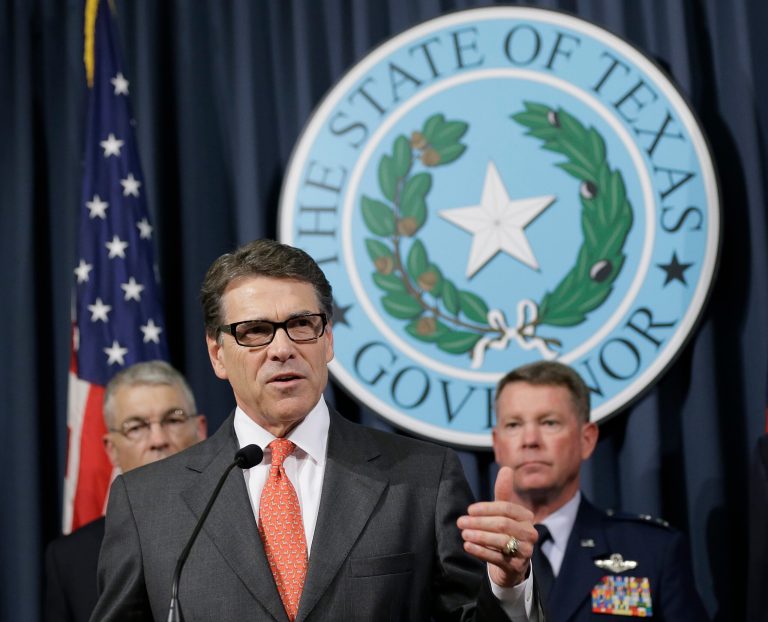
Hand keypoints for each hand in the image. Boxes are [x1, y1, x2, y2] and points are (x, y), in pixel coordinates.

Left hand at [456, 466, 537, 586]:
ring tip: (464, 534)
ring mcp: (525, 551)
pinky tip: (467, 546)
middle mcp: (530, 533)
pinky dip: (480, 551)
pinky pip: (497, 557)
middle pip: (503, 524)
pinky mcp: (517, 567)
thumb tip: (506, 468)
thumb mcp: (503, 512)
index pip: (506, 508)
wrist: (511, 564)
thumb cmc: (505, 532)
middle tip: (461, 522)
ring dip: (479, 536)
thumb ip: (503, 492)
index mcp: (527, 517)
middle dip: (479, 522)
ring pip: (501, 541)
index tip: (469, 510)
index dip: (487, 508)